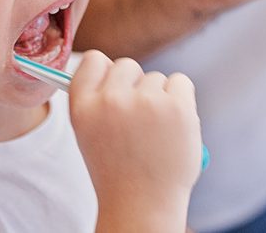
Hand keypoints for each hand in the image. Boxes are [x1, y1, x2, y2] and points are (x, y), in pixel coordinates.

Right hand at [69, 51, 200, 230]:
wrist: (143, 205)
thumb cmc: (119, 172)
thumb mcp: (91, 135)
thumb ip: (96, 102)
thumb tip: (106, 65)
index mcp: (83, 107)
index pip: (93, 60)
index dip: (106, 70)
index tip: (115, 85)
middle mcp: (111, 100)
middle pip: (127, 65)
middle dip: (135, 85)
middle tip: (139, 119)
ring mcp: (146, 102)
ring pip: (156, 78)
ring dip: (160, 98)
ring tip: (155, 134)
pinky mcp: (177, 106)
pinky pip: (181, 82)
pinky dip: (182, 99)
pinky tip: (174, 127)